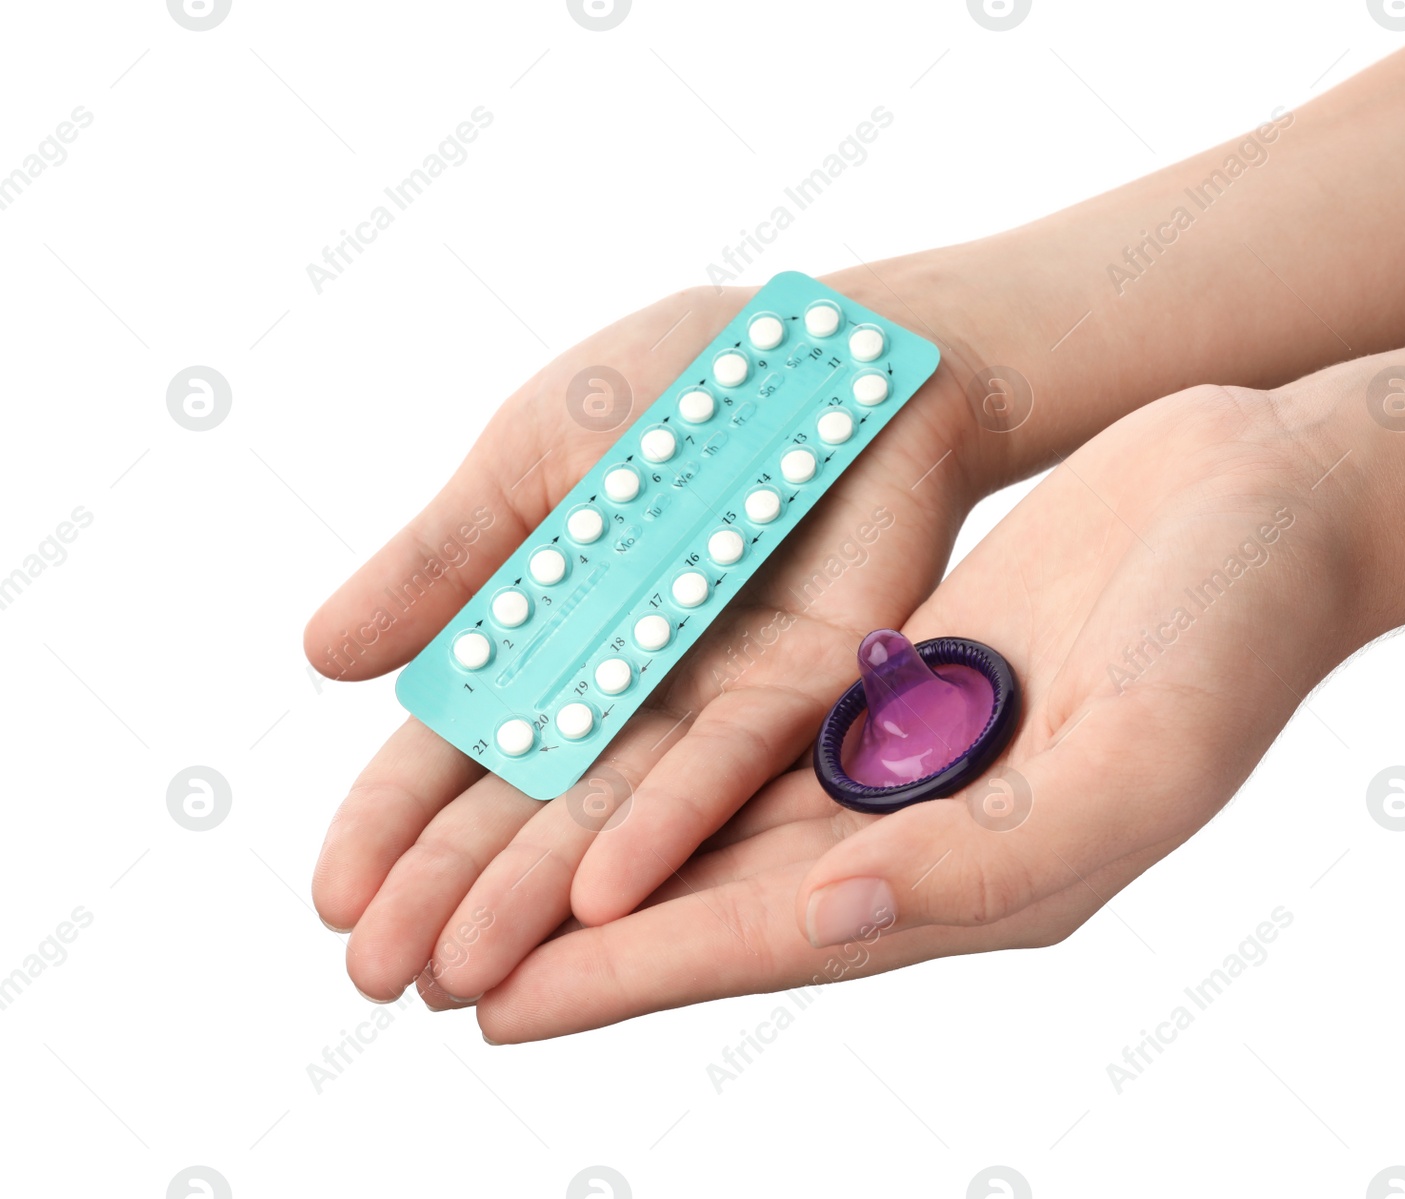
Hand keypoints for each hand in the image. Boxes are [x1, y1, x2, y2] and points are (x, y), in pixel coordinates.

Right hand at [307, 255, 1025, 1003]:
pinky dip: (666, 824)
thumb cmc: (673, 382)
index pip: (453, 747)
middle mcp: (625, 685)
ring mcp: (710, 694)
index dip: (393, 822)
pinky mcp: (806, 685)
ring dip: (537, 893)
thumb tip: (320, 657)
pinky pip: (732, 765)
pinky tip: (599, 896)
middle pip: (524, 804)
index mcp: (548, 633)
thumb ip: (445, 559)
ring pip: (614, 811)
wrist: (830, 344)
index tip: (334, 899)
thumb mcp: (530, 456)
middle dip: (447, 890)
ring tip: (464, 972)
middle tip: (374, 976)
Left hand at [465, 380, 1370, 1036]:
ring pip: (721, 821)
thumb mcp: (1138, 759)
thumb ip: (985, 860)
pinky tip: (593, 757)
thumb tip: (824, 914)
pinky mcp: (904, 681)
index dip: (631, 977)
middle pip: (715, 898)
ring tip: (480, 878)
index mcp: (984, 880)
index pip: (768, 940)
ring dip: (599, 852)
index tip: (498, 1009)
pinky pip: (760, 730)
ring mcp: (914, 758)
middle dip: (577, 940)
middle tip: (436, 965)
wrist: (1273, 505)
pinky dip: (669, 755)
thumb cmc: (1240, 631)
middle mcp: (930, 834)